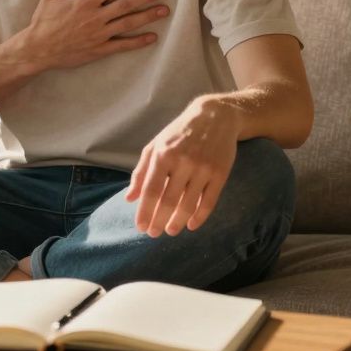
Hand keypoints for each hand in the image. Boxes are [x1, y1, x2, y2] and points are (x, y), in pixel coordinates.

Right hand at [13, 0, 170, 72]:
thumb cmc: (43, 20)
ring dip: (148, 16)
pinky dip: (138, 42)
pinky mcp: (99, 50)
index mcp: (85, 2)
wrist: (38, 49)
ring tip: (164, 10)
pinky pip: (122, 45)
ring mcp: (99, 34)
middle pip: (126, 4)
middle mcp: (95, 17)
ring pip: (128, 23)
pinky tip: (152, 37)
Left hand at [126, 98, 240, 236]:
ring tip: (170, 231)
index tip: (141, 227)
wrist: (215, 117)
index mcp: (163, 154)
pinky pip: (209, 201)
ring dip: (177, 222)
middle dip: (159, 220)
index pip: (150, 190)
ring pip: (188, 204)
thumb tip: (129, 199)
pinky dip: (199, 217)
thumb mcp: (155, 145)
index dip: (145, 211)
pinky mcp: (220, 173)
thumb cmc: (179, 133)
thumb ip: (141, 172)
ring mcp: (203, 168)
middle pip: (168, 200)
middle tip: (154, 234)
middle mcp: (182, 162)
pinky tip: (191, 225)